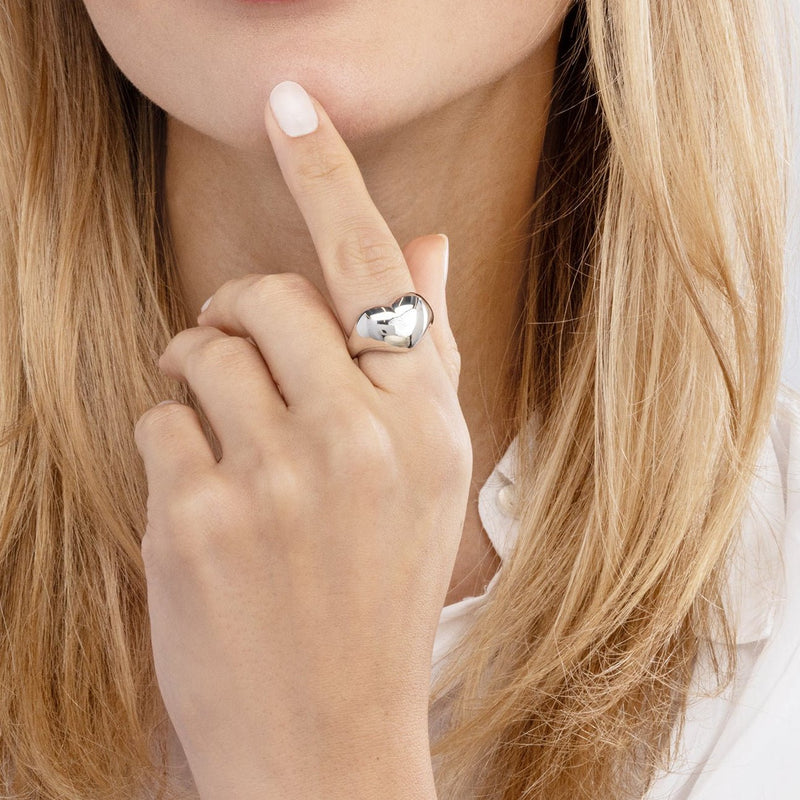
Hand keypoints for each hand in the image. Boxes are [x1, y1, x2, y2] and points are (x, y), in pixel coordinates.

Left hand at [133, 81, 471, 799]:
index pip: (373, 270)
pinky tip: (200, 501)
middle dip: (239, 317)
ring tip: (221, 434)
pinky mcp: (197, 521)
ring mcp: (276, 479)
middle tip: (238, 359)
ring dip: (197, 376)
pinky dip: (170, 445)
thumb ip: (420, 354)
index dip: (329, 173)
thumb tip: (426, 243)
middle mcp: (360, 438)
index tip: (291, 100)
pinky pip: (158, 420)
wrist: (331, 733)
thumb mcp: (427, 475)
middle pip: (264, 295)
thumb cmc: (379, 594)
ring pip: (201, 349)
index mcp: (426, 422)